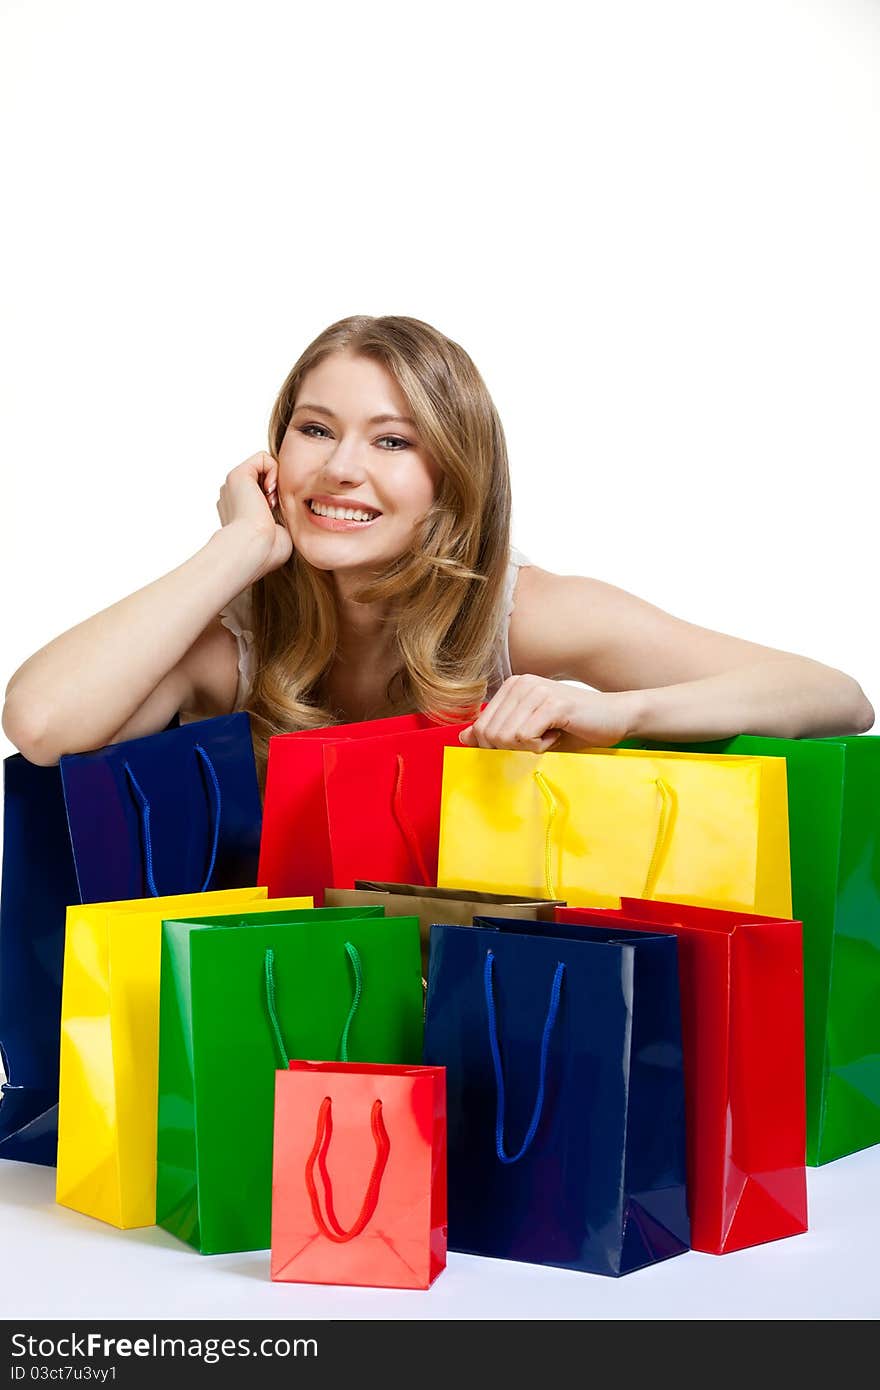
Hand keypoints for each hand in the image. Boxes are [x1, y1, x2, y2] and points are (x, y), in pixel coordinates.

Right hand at [216, 453, 292, 579]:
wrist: (254, 548)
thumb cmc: (268, 550)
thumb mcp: (281, 533)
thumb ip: (283, 518)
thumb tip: (296, 512)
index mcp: (240, 512)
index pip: (263, 493)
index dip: (278, 499)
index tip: (278, 515)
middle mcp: (234, 497)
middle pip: (263, 478)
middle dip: (276, 488)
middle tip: (275, 507)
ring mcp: (234, 486)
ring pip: (263, 467)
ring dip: (276, 479)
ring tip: (272, 500)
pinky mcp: (237, 475)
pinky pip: (262, 457)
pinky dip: (273, 469)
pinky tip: (271, 490)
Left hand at [458, 675, 640, 751]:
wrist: (616, 718)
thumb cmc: (573, 728)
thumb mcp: (529, 733)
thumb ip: (496, 733)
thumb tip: (463, 737)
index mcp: (512, 687)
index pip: (481, 727)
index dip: (498, 746)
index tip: (527, 741)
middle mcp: (521, 684)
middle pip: (491, 734)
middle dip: (513, 748)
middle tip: (540, 740)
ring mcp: (536, 691)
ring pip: (507, 737)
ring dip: (530, 748)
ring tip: (551, 734)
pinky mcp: (552, 704)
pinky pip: (526, 737)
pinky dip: (541, 746)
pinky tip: (558, 734)